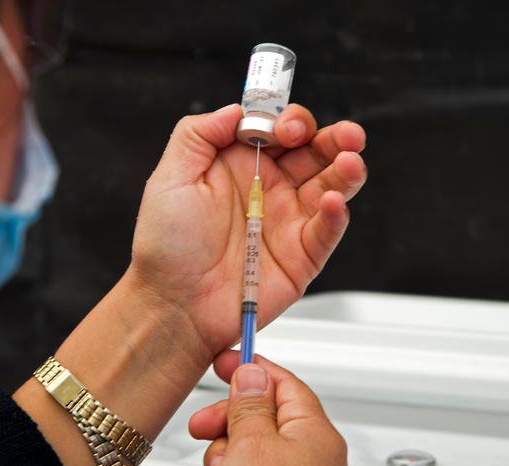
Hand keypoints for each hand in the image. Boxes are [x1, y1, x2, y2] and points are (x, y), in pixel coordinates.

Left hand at [129, 104, 366, 360]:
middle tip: (343, 134)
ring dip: (346, 169)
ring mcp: (286, 221)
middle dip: (333, 138)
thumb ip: (199, 134)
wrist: (173, 305)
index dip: (288, 121)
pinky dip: (335, 214)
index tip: (284, 126)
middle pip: (313, 153)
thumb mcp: (170, 178)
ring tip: (349, 159)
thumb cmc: (166, 247)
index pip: (277, 130)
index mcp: (238, 166)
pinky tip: (331, 201)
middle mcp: (267, 189)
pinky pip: (327, 230)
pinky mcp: (300, 255)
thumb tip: (237, 109)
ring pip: (330, 186)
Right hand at [189, 351, 349, 465]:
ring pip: (245, 452)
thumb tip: (250, 374)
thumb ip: (250, 407)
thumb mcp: (254, 448)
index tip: (223, 361)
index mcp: (315, 434)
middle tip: (204, 427)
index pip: (282, 382)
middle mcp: (309, 459)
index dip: (250, 368)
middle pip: (259, 419)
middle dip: (227, 424)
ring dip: (223, 459)